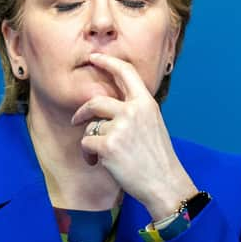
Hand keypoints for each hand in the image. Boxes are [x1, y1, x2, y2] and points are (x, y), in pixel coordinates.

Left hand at [71, 53, 197, 220]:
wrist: (165, 184)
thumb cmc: (157, 158)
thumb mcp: (152, 124)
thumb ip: (134, 110)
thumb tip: (108, 104)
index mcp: (145, 103)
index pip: (126, 72)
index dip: (107, 62)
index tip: (94, 57)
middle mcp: (133, 111)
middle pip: (95, 101)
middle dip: (82, 111)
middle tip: (75, 119)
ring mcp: (120, 127)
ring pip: (90, 126)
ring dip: (90, 140)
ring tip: (99, 155)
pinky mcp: (108, 145)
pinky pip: (86, 143)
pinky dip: (88, 155)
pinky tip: (98, 163)